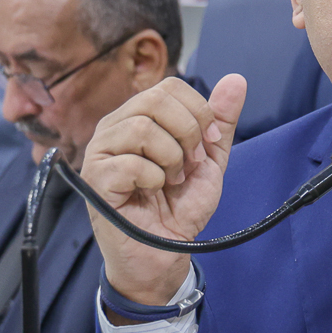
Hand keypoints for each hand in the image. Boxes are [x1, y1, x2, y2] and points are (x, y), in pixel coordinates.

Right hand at [80, 74, 246, 307]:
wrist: (167, 252)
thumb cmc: (179, 206)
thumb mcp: (209, 160)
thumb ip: (220, 122)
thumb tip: (236, 80)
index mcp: (137, 116)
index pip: (169, 86)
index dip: (198, 111)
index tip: (208, 142)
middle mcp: (114, 127)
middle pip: (156, 100)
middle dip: (188, 133)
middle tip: (190, 164)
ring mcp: (100, 151)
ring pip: (143, 128)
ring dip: (171, 159)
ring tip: (170, 180)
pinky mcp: (95, 178)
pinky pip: (131, 163)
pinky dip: (154, 179)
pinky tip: (151, 192)